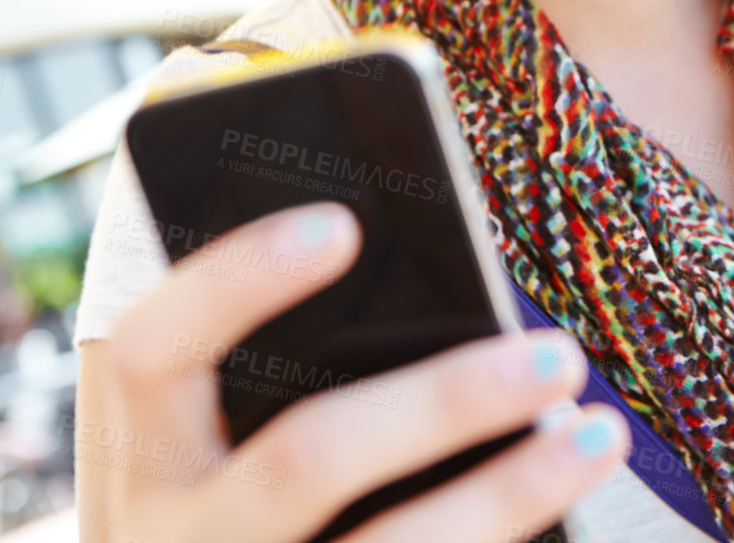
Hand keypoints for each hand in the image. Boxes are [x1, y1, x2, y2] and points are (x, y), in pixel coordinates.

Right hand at [97, 202, 628, 542]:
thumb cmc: (229, 482)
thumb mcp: (213, 422)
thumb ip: (275, 343)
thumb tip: (394, 232)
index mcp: (135, 444)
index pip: (154, 346)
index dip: (236, 280)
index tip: (344, 224)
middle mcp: (170, 532)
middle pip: (305, 461)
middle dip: (444, 403)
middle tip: (559, 354)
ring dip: (505, 494)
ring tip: (598, 434)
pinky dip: (497, 542)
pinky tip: (565, 503)